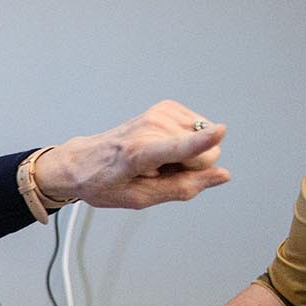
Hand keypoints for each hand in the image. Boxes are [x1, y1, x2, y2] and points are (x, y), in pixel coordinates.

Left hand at [36, 101, 229, 209]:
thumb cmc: (107, 183)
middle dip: (192, 167)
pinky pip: (200, 130)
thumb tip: (222, 175)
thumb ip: (184, 188)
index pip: (177, 148)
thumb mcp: (140, 198)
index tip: (221, 131)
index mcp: (139, 153)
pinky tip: (159, 148)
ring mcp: (160, 113)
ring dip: (186, 156)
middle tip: (159, 172)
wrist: (82, 161)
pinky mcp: (168, 107)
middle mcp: (151, 127)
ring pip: (207, 141)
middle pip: (207, 154)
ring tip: (155, 161)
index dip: (200, 142)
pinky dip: (184, 142)